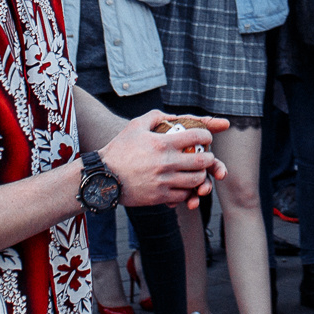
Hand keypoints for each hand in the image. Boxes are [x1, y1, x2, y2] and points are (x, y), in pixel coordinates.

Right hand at [100, 111, 230, 208]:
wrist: (102, 176)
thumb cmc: (119, 149)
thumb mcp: (135, 125)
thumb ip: (157, 117)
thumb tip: (175, 117)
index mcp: (163, 143)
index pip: (197, 137)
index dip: (207, 136)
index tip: (206, 138)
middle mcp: (166, 163)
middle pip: (203, 161)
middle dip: (210, 159)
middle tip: (207, 157)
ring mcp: (163, 181)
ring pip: (196, 180)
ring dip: (201, 176)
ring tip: (197, 172)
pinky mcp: (159, 197)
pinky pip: (183, 195)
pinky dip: (188, 190)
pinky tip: (184, 185)